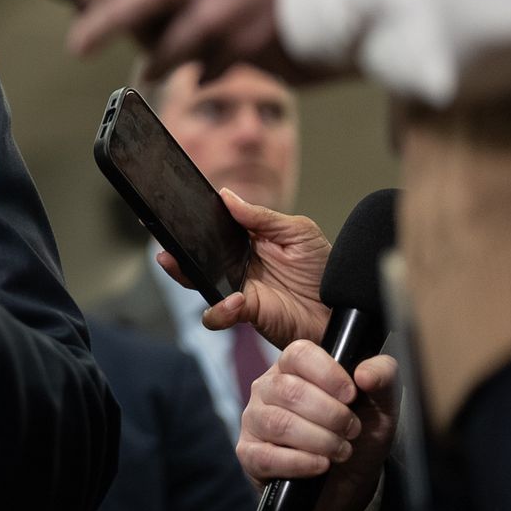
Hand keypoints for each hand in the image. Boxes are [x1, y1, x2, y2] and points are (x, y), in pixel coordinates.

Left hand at [68, 0, 318, 81]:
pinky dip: (200, 68)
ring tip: (150, 60)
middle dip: (92, 35)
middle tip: (82, 46)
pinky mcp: (240, 44)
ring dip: (151, 57)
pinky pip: (202, 69)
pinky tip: (200, 63)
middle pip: (109, 21)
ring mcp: (208, 15)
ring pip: (154, 55)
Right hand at [173, 188, 331, 348]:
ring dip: (181, 273)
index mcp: (248, 240)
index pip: (212, 226)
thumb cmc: (328, 271)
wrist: (347, 310)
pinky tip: (235, 301)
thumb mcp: (299, 232)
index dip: (192, 220)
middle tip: (163, 239)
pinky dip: (219, 310)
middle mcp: (237, 264)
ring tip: (176, 262)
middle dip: (175, 248)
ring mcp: (237, 289)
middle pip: (195, 255)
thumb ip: (262, 216)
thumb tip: (227, 196)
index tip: (173, 210)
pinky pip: (218, 314)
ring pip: (195, 282)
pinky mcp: (245, 313)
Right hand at [237, 344, 398, 510]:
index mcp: (294, 368)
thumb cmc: (359, 435)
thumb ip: (383, 377)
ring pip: (278, 423)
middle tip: (352, 430)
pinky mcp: (249, 454)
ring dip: (319, 440)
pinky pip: (266, 456)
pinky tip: (320, 465)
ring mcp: (255, 421)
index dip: (328, 374)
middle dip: (330, 414)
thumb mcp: (381, 405)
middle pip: (288, 390)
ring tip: (341, 450)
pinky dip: (300, 463)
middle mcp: (267, 389)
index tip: (351, 396)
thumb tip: (365, 374)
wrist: (349, 481)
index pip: (298, 354)